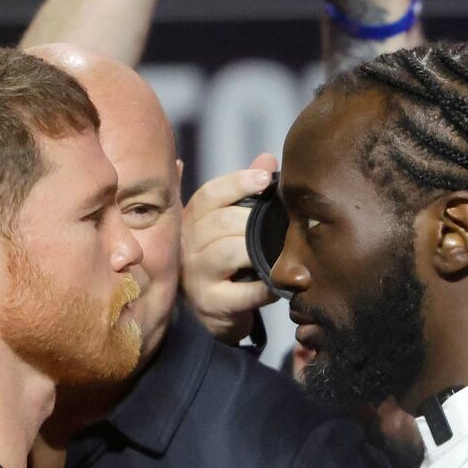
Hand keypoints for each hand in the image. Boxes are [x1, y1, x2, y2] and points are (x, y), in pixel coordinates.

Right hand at [181, 153, 278, 343]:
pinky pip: (242, 293)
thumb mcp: (228, 222)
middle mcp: (188, 246)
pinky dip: (265, 286)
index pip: (209, 194)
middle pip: (220, 222)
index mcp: (191, 220)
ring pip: (229, 252)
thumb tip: (267, 159)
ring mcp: (197, 277)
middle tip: (279, 222)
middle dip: (252, 219)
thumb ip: (246, 192)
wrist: (213, 308)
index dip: (237, 182)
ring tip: (279, 249)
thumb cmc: (223, 257)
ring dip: (257, 248)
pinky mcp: (211, 305)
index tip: (265, 179)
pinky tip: (279, 281)